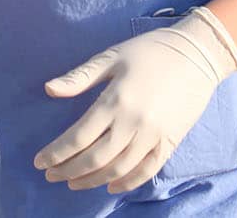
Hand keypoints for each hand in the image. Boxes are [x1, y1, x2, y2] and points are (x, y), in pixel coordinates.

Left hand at [33, 8, 236, 193]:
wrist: (197, 54)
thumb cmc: (149, 50)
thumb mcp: (111, 57)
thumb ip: (79, 77)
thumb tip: (48, 89)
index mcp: (115, 100)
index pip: (78, 137)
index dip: (57, 153)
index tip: (40, 162)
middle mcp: (134, 123)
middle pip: (95, 158)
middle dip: (68, 170)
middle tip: (51, 175)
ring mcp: (154, 135)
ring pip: (118, 169)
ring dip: (92, 180)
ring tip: (73, 182)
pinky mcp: (170, 142)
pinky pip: (146, 171)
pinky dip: (127, 183)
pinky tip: (110, 185)